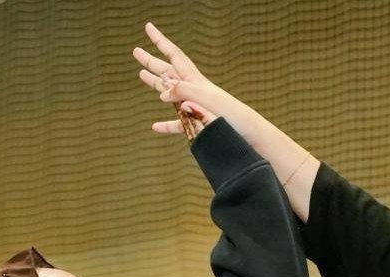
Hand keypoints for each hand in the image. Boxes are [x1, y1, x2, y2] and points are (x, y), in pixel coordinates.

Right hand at [133, 23, 229, 139]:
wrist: (253, 138)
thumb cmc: (235, 116)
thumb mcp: (209, 100)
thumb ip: (185, 92)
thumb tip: (162, 91)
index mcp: (197, 81)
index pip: (174, 55)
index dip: (160, 41)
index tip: (148, 26)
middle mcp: (195, 91)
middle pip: (168, 71)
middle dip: (152, 60)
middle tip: (135, 51)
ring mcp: (196, 108)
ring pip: (170, 94)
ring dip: (155, 83)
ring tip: (141, 74)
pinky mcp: (198, 126)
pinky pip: (178, 125)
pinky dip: (166, 125)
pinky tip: (155, 127)